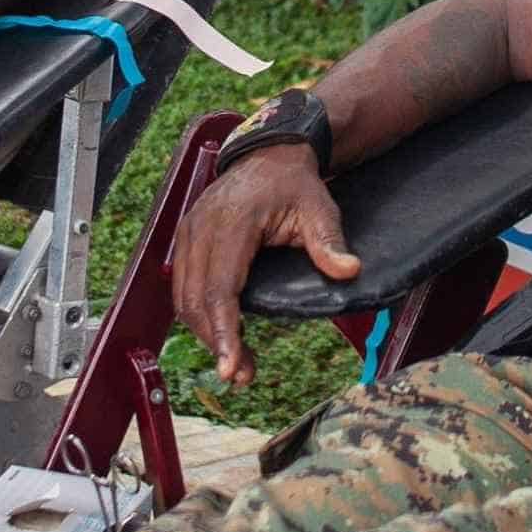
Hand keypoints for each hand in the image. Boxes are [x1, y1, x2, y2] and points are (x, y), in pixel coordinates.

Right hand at [169, 146, 358, 386]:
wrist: (269, 155)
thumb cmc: (294, 184)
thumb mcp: (319, 208)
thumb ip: (329, 243)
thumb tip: (349, 270)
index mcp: (231, 224)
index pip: (220, 289)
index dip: (224, 332)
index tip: (230, 367)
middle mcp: (201, 228)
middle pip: (196, 301)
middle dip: (215, 343)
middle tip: (241, 375)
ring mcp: (189, 233)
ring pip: (184, 298)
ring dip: (205, 334)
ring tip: (236, 363)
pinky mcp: (186, 240)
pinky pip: (183, 286)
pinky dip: (198, 315)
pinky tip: (221, 334)